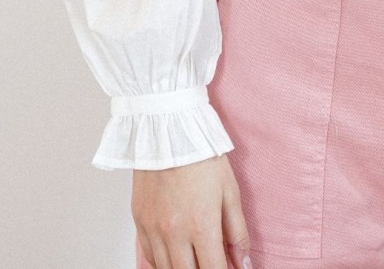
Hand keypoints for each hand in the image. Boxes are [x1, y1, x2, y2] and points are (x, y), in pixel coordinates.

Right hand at [132, 152, 251, 268]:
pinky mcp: (139, 220)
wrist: (167, 128)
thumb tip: (244, 264)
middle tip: (211, 261)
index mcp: (201, 225)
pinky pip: (150, 256)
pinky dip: (163, 261)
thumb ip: (237, 232)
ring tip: (195, 258)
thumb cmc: (201, 154)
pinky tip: (175, 254)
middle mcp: (174, 232)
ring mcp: (153, 228)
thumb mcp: (229, 191)